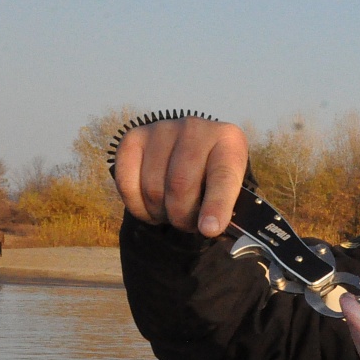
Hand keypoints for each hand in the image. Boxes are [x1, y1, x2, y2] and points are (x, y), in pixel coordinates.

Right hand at [111, 117, 247, 236]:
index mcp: (228, 140)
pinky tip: (151, 209)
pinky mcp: (133, 139)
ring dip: (161, 213)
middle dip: (182, 217)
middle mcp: (194, 129)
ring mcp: (161, 130)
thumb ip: (227, 207)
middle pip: (180, 185)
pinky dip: (138, 207)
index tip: (209, 230)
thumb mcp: (232, 188)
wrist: (192, 148)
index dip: (216, 206)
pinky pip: (127, 184)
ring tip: (172, 212)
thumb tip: (209, 229)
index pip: (222, 176)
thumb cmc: (215, 175)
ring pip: (153, 188)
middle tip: (189, 225)